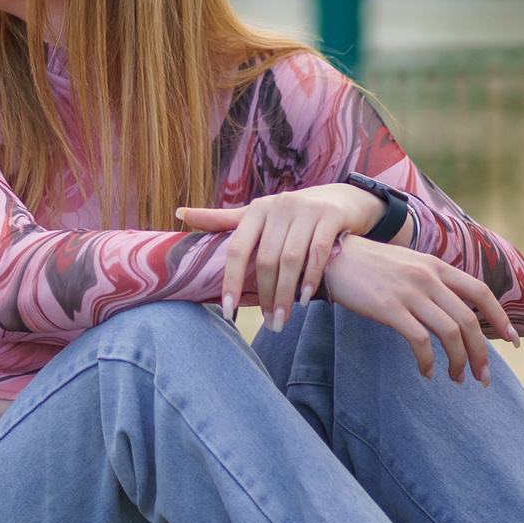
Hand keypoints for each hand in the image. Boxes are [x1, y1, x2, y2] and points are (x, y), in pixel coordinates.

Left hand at [177, 182, 385, 330]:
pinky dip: (310, 279)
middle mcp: (279, 206)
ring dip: (286, 294)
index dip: (231, 281)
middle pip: (265, 260)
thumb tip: (180, 214)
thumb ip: (224, 220)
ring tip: (282, 319)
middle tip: (267, 323)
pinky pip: (318, 253)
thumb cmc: (293, 214)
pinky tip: (305, 299)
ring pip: (291, 260)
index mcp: (256, 209)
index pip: (237, 249)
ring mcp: (306, 210)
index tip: (228, 310)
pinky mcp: (331, 217)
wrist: (342, 199)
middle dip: (265, 295)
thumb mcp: (259, 214)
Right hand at [319, 232, 518, 383]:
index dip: (500, 319)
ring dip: (458, 362)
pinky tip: (427, 373)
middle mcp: (428, 278)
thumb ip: (433, 282)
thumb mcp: (410, 264)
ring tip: (455, 380)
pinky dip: (428, 361)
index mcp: (437, 266)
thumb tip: (455, 312)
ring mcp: (409, 292)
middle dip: (481, 354)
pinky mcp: (389, 308)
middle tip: (483, 378)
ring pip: (449, 333)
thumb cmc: (370, 265)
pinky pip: (419, 341)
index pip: (481, 293)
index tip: (512, 341)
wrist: (332, 256)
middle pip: (468, 321)